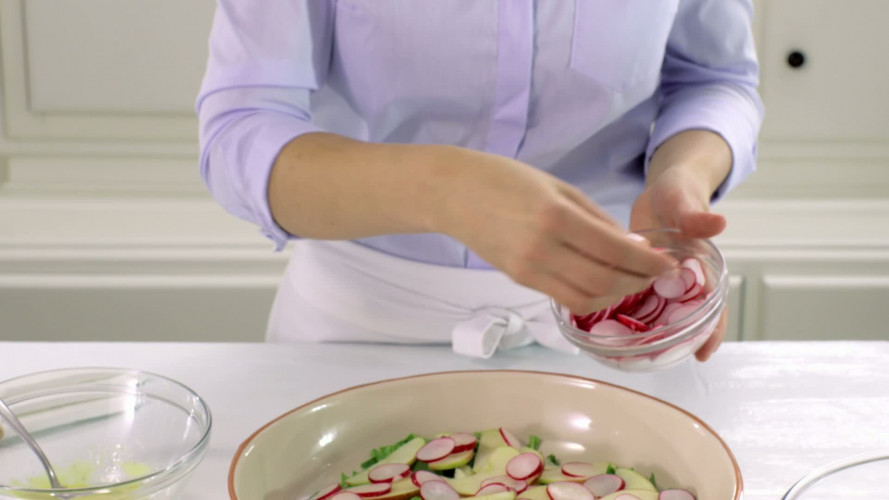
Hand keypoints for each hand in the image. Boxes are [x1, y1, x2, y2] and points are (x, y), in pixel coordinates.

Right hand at [432, 149, 676, 314]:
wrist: (453, 193)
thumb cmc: (506, 179)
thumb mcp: (559, 187)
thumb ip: (597, 219)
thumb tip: (633, 247)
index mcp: (556, 218)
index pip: (614, 251)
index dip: (647, 263)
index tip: (669, 264)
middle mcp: (542, 249)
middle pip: (604, 281)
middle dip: (638, 282)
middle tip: (656, 275)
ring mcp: (528, 269)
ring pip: (585, 298)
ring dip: (616, 295)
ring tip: (632, 282)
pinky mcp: (519, 279)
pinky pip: (563, 297)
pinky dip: (590, 297)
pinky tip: (603, 285)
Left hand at [629, 165, 726, 360]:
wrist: (661, 190)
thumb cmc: (679, 193)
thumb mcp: (685, 200)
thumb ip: (696, 215)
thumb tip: (717, 223)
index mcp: (702, 268)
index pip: (712, 306)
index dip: (711, 330)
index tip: (704, 353)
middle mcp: (683, 281)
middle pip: (687, 319)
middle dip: (678, 341)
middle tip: (661, 361)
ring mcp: (662, 283)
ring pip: (660, 315)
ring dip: (652, 334)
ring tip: (636, 355)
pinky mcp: (640, 278)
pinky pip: (638, 302)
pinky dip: (629, 315)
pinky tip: (611, 329)